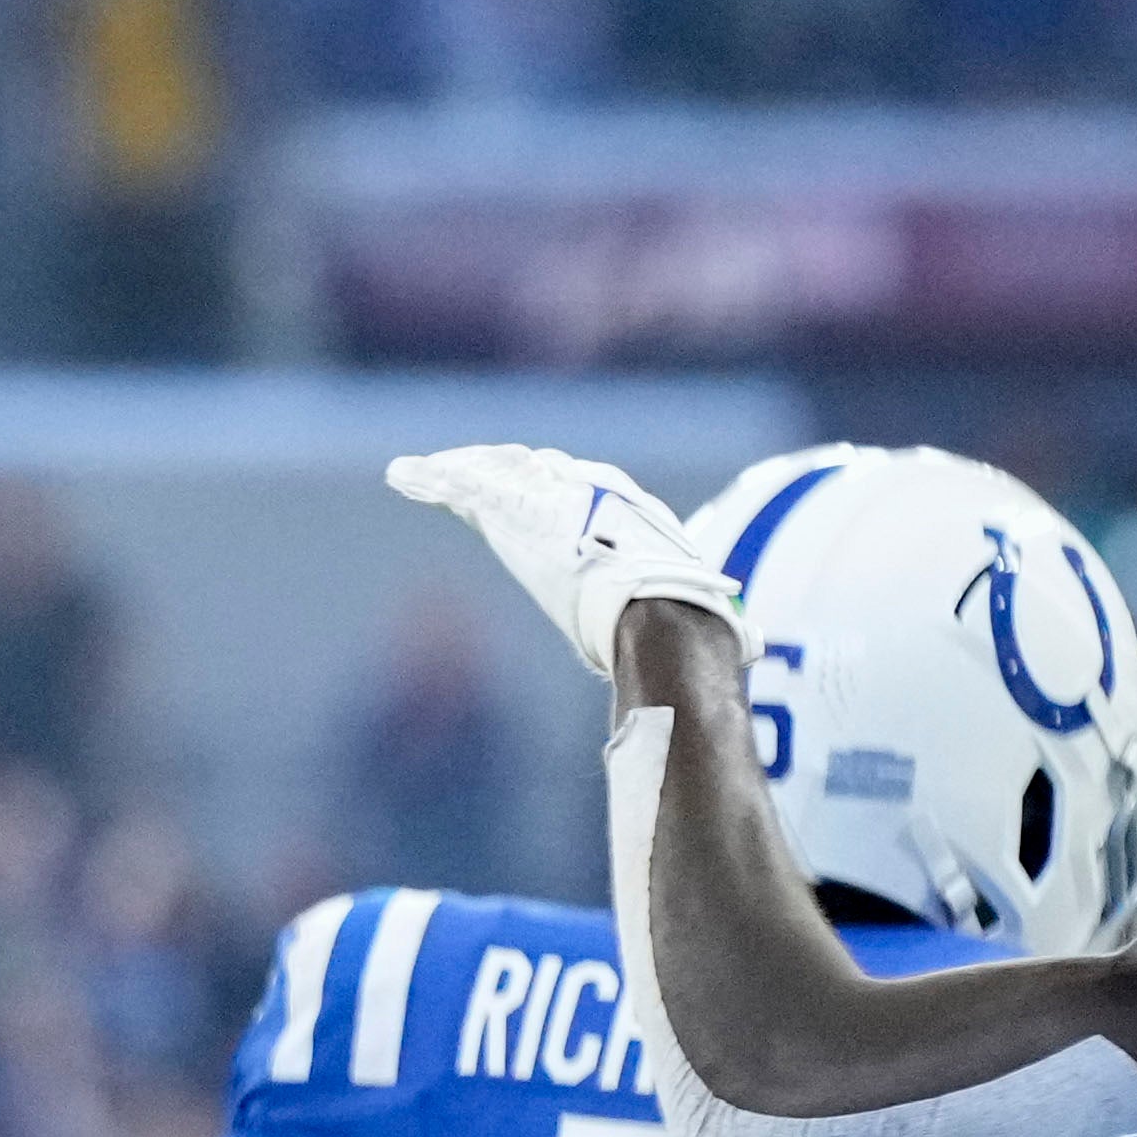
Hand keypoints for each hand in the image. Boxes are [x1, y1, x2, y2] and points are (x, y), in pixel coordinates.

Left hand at [384, 447, 743, 680]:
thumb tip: (735, 664)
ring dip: (450, 473)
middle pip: (527, 472)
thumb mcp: (691, 621)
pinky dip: (429, 479)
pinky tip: (401, 475)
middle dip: (489, 472)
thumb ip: (695, 631)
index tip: (509, 500)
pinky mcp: (515, 513)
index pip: (572, 493)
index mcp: (624, 510)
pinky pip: (462, 485)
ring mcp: (549, 498)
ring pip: (489, 473)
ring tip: (411, 475)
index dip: (540, 492)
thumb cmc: (686, 626)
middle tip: (450, 477)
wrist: (664, 618)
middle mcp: (587, 492)